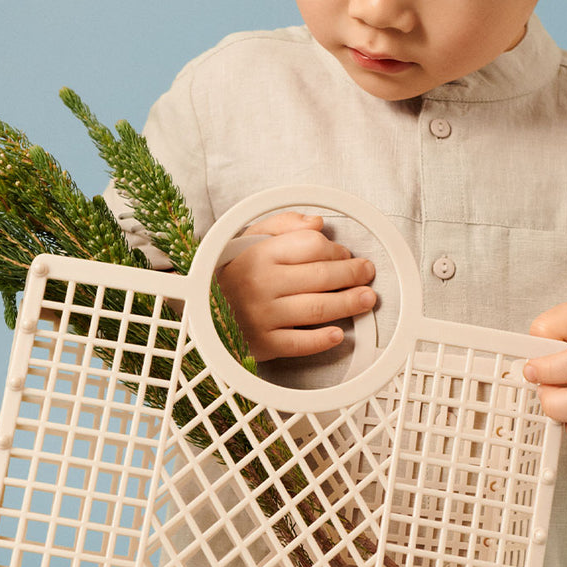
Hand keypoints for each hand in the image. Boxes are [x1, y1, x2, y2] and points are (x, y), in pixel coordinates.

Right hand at [217, 211, 376, 361]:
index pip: (312, 246)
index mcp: (259, 254)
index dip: (336, 250)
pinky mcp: (263, 344)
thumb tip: (318, 223)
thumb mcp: (248, 238)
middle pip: (322, 277)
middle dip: (352, 274)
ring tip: (367, 299)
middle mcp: (261, 284)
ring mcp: (262, 316)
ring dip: (349, 303)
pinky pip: (300, 344)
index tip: (346, 254)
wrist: (199, 309)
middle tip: (367, 273)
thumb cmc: (232, 271)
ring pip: (318, 308)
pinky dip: (322, 340)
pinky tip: (339, 334)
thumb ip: (283, 224)